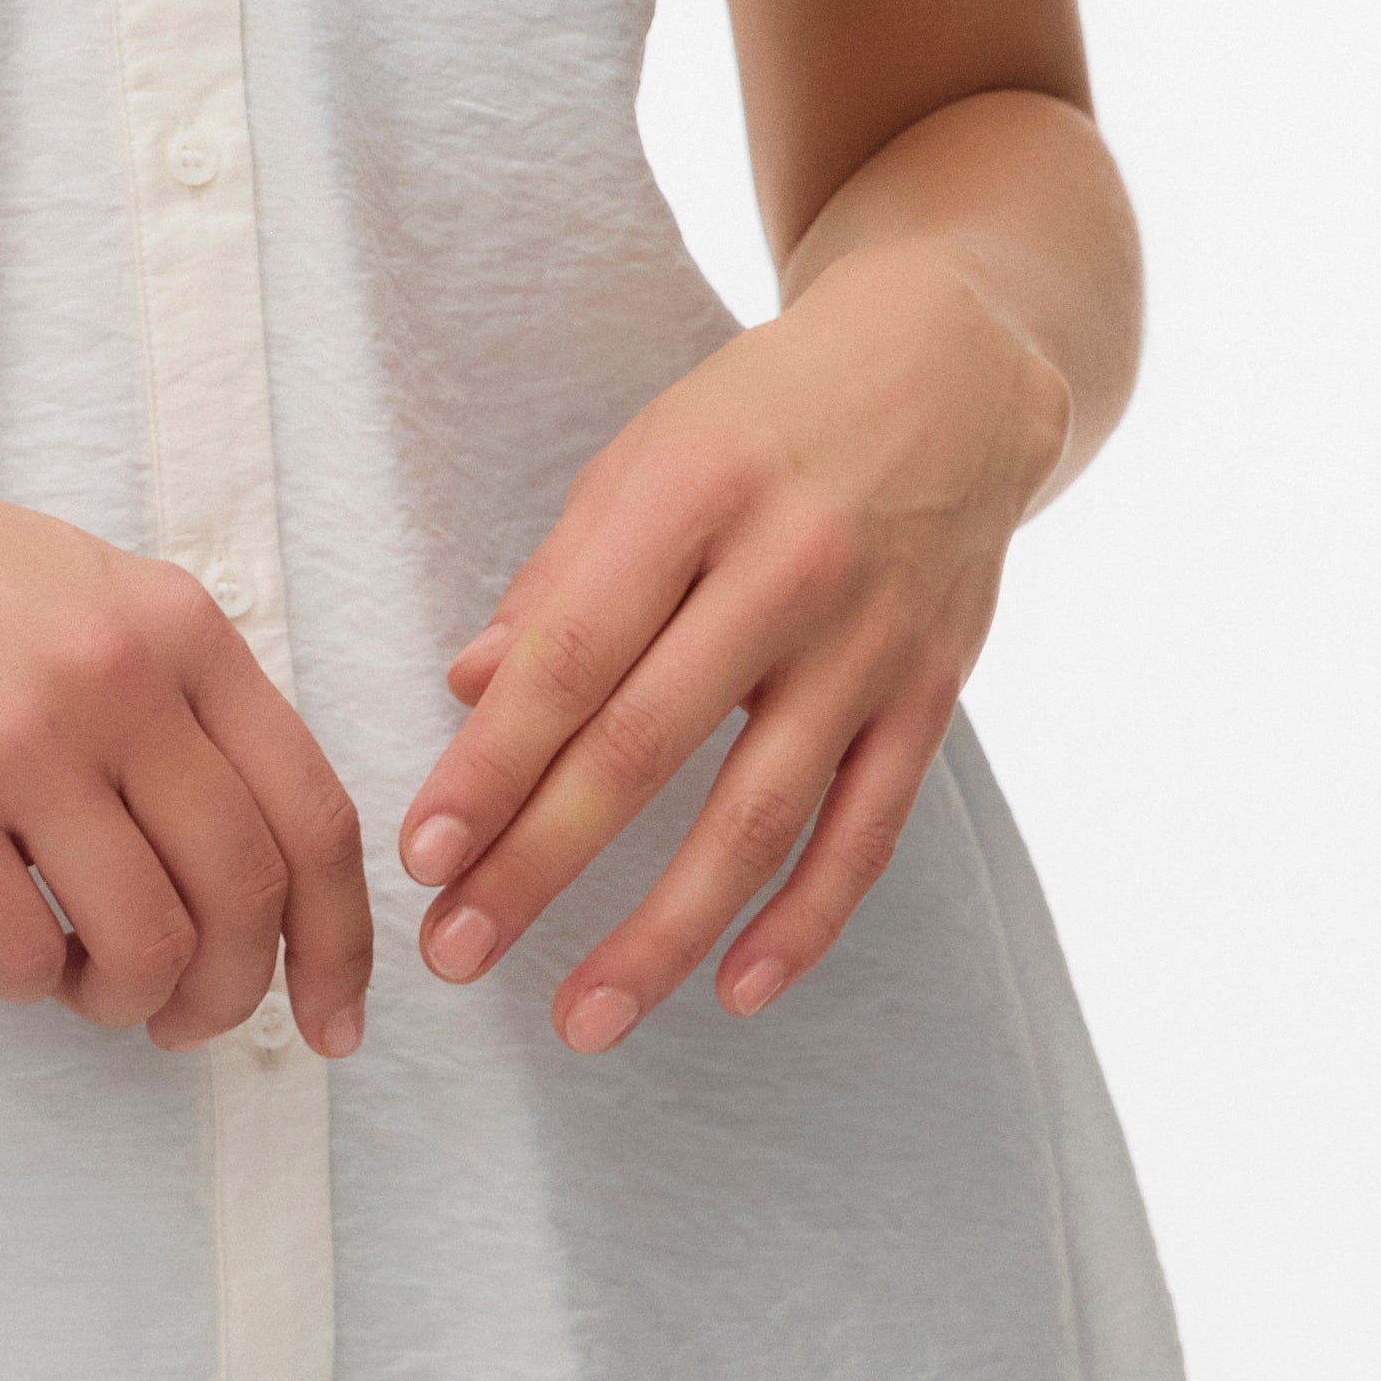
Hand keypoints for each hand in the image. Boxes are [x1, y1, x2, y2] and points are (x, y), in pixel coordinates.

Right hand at [0, 408, 372, 1052]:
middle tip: (191, 1021)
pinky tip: (15, 955)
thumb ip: (174, 697)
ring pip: (145, 941)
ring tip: (93, 987)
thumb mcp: (80, 590)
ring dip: (133, 1001)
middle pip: (244, 892)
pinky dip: (34, 987)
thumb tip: (251, 859)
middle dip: (235, 993)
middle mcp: (117, 675)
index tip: (332, 1017)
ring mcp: (15, 738)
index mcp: (177, 624)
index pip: (312, 812)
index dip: (340, 940)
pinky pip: (22, 956)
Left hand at [393, 258, 1069, 1050]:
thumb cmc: (766, 412)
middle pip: (646, 746)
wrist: (956, 362)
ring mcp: (870, 638)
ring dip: (664, 932)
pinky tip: (739, 990)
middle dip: (540, 865)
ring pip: (759, 814)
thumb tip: (469, 689)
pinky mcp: (935, 688)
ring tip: (584, 1019)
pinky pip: (868, 828)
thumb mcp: (646, 452)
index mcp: (690, 492)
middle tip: (456, 955)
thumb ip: (560, 575)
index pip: (569, 655)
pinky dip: (808, 920)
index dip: (490, 766)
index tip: (423, 858)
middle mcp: (786, 567)